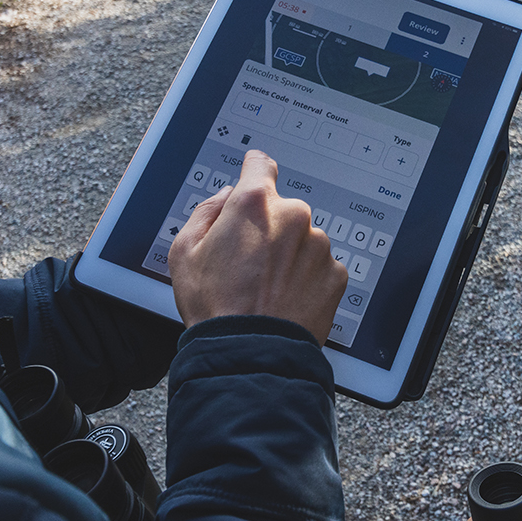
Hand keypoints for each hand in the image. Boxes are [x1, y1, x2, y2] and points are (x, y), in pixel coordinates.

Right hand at [168, 151, 347, 338]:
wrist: (252, 353)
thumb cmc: (215, 307)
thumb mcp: (185, 253)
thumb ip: (206, 213)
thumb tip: (225, 197)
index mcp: (254, 204)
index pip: (260, 167)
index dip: (254, 170)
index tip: (255, 171)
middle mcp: (293, 217)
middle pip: (281, 211)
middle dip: (268, 229)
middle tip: (249, 264)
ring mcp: (319, 246)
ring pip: (303, 240)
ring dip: (290, 256)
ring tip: (267, 289)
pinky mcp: (336, 274)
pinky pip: (320, 267)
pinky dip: (307, 279)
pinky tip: (286, 299)